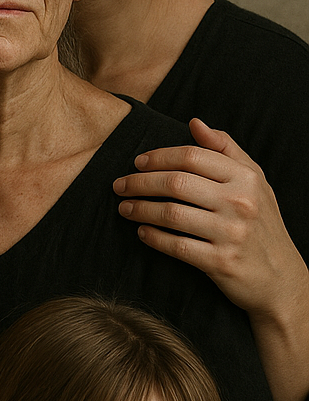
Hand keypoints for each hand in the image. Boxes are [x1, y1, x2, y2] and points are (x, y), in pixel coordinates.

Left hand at [113, 118, 304, 318]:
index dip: (159, 156)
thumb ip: (226, 149)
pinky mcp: (220, 262)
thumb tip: (194, 123)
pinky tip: (142, 232)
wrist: (280, 277)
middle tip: (120, 185)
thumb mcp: (255, 181)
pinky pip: (176, 245)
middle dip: (140, 182)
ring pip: (171, 213)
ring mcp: (231, 233)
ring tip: (124, 208)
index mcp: (246, 177)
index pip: (193, 156)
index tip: (138, 162)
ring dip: (140, 209)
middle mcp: (240, 202)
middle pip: (176, 182)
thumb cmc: (262, 223)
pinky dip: (154, 237)